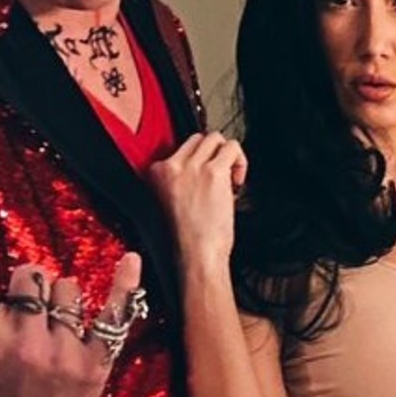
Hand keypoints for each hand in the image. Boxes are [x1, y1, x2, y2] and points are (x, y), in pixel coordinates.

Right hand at [0, 198, 143, 396]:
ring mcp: (63, 352)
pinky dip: (123, 286)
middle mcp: (25, 343)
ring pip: (68, 288)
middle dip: (28, 288)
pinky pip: (114, 312)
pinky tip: (129, 259)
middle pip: (31, 274)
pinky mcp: (96, 361)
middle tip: (24, 318)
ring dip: (60, 301)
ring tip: (51, 332)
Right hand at [149, 132, 246, 274]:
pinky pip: (232, 148)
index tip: (203, 180)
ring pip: (215, 138)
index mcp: (155, 174)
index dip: (197, 163)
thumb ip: (180, 181)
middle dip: (212, 156)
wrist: (196, 257)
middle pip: (197, 139)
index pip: (179, 149)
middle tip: (219, 179)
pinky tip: (237, 181)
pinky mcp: (213, 172)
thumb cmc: (187, 241)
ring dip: (226, 155)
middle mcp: (171, 166)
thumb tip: (202, 166)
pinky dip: (240, 160)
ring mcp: (192, 167)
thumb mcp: (170, 204)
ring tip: (229, 179)